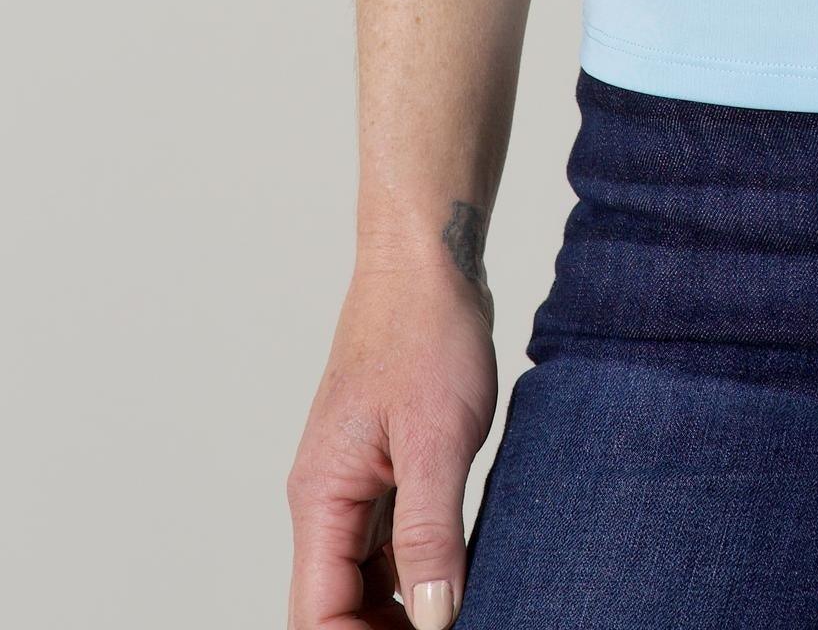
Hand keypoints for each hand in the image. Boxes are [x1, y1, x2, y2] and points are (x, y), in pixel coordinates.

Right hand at [286, 245, 497, 627]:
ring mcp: (355, 480)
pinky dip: (418, 563)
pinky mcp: (385, 464)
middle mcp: (327, 496)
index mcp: (322, 496)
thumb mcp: (437, 439)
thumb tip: (435, 618)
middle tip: (452, 628)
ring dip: (404, 603)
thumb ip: (429, 534)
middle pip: (336, 602)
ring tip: (462, 608)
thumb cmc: (425, 332)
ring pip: (364, 575)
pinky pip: (390, 537)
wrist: (427, 261)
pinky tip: (461, 569)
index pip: (318, 611)